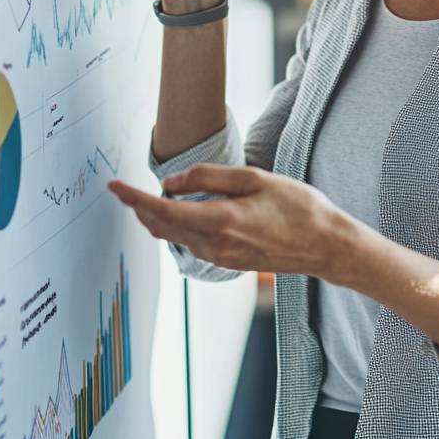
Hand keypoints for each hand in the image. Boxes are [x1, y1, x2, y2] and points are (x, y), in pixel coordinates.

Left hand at [107, 165, 355, 278]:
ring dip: (157, 218)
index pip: (162, 210)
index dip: (133, 198)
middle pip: (160, 227)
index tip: (114, 186)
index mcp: (220, 220)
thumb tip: (171, 182)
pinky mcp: (226, 262)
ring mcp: (219, 257)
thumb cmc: (297, 206)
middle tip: (125, 188)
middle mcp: (214, 244)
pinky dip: (177, 227)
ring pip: (173, 237)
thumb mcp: (255, 178)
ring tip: (149, 196)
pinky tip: (181, 211)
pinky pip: (190, 243)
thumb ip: (210, 177)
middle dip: (139, 208)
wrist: (324, 245)